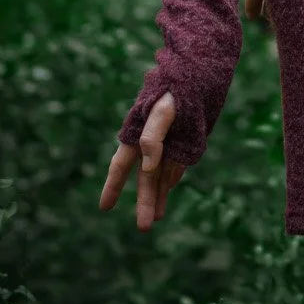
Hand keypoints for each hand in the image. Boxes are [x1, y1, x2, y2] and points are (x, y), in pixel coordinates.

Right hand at [100, 90, 185, 230]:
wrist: (199, 74)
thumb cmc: (175, 89)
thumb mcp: (163, 110)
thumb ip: (153, 137)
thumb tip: (149, 168)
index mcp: (137, 135)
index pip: (121, 166)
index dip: (112, 187)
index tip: (104, 208)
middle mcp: (151, 143)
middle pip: (145, 179)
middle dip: (144, 202)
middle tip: (144, 228)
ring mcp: (169, 144)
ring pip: (162, 176)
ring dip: (159, 196)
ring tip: (157, 218)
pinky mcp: (186, 142)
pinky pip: (177, 165)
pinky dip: (172, 179)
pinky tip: (167, 191)